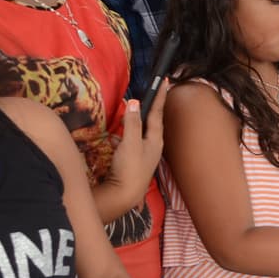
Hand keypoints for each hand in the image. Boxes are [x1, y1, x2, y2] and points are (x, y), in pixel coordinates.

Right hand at [104, 89, 166, 214]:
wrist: (123, 196)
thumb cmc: (129, 168)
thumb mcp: (130, 143)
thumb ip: (132, 123)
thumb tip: (134, 103)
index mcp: (155, 140)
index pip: (158, 113)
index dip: (160, 96)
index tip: (166, 81)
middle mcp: (152, 146)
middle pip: (149, 122)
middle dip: (145, 110)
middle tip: (146, 96)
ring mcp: (143, 154)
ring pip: (135, 133)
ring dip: (128, 127)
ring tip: (122, 122)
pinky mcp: (132, 161)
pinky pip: (126, 144)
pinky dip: (120, 140)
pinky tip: (112, 142)